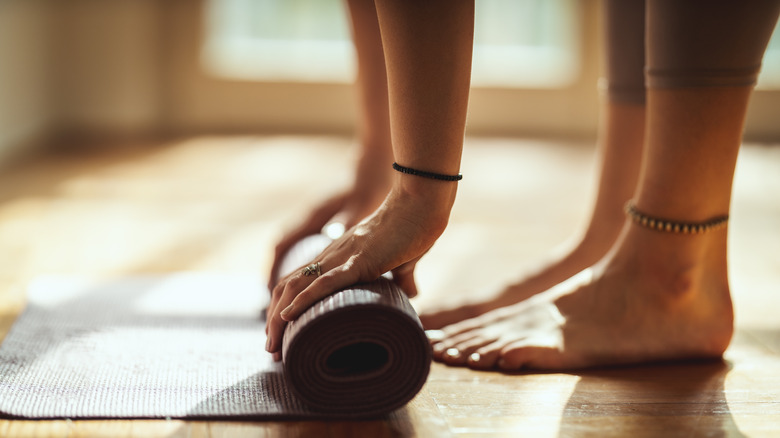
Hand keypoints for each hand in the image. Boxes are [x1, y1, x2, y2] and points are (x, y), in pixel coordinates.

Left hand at [265, 182, 455, 357]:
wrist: (421, 204)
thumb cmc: (415, 227)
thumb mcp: (404, 259)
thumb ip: (402, 277)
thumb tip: (412, 294)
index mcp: (340, 256)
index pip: (300, 282)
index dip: (286, 307)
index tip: (283, 335)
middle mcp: (333, 256)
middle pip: (288, 287)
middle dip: (275, 320)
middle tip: (272, 349)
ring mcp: (343, 257)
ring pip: (297, 286)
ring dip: (279, 317)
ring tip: (272, 344)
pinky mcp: (359, 261)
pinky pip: (325, 282)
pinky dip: (303, 299)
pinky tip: (288, 316)